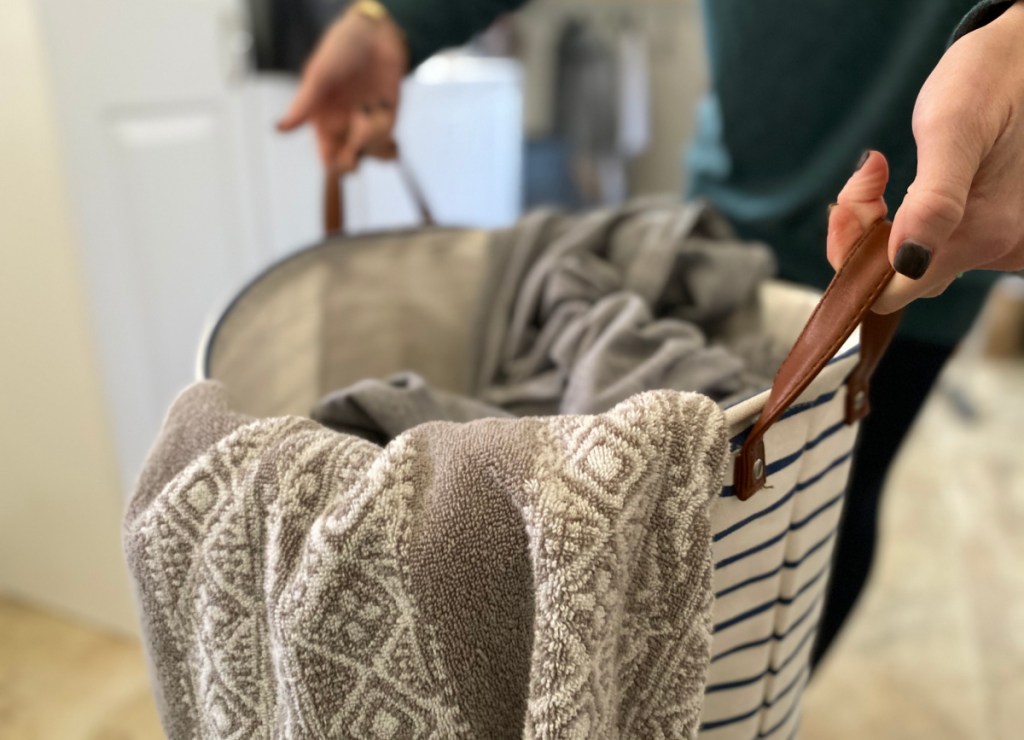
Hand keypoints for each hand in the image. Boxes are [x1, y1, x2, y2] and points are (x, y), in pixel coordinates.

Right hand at [277, 3, 408, 172]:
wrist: (375, 34)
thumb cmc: (340, 50)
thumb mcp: (320, 76)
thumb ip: (304, 104)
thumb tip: (280, 129)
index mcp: (323, 120)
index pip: (327, 155)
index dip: (333, 166)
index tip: (340, 163)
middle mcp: (343, 125)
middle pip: (348, 160)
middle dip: (353, 162)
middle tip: (355, 154)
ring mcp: (366, 122)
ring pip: (370, 154)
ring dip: (374, 152)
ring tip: (372, 130)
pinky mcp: (387, 118)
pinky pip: (386, 143)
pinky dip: (389, 150)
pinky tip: (392, 148)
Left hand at [828, 2, 1023, 313]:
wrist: (1023, 54)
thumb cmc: (988, 79)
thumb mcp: (952, 129)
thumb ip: (934, 200)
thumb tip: (908, 263)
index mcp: (987, 234)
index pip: (893, 290)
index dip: (855, 258)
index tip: (850, 200)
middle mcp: (998, 249)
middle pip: (900, 276)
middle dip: (865, 233)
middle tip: (866, 174)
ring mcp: (998, 241)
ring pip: (913, 258)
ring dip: (881, 222)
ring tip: (878, 170)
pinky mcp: (992, 227)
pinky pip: (932, 241)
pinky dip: (903, 217)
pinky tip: (897, 181)